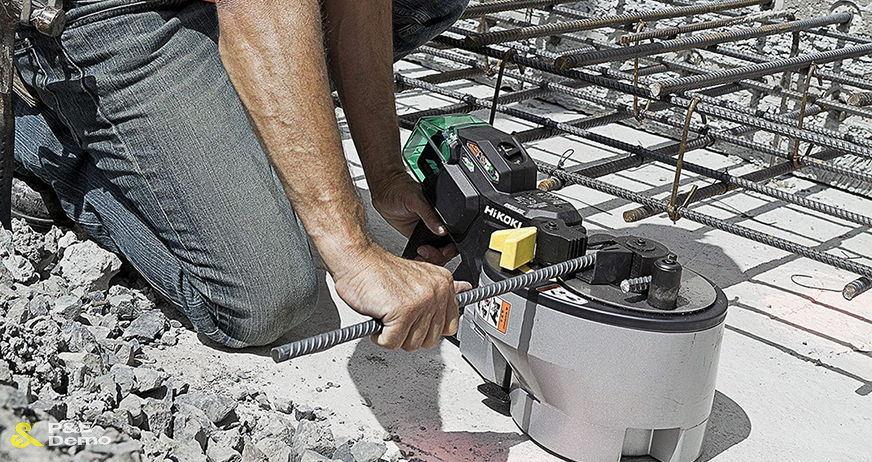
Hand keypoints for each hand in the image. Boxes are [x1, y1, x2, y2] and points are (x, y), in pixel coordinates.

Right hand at [333, 247, 471, 350]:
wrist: (356, 260)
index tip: (415, 321)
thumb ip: (441, 288)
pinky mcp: (402, 311)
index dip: (427, 329)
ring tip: (387, 315)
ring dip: (393, 335)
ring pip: (412, 344)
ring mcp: (421, 302)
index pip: (450, 326)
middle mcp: (436, 291)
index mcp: (443, 283)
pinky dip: (380, 336)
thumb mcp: (419, 276)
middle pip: (430, 340)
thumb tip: (466, 289)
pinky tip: (378, 318)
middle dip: (408, 334)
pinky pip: (392, 342)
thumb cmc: (380, 271)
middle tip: (396, 317)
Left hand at [370, 170, 457, 264]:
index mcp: (443, 215)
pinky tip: (416, 257)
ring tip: (420, 254)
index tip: (442, 250)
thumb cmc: (400, 189)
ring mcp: (427, 232)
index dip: (450, 247)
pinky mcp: (417, 238)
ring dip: (430, 258)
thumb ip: (429, 215)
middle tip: (426, 252)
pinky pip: (424, 253)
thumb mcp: (417, 200)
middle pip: (446, 249)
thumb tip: (442, 228)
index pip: (454, 236)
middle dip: (439, 256)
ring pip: (436, 253)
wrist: (384, 192)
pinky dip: (422, 259)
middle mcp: (437, 225)